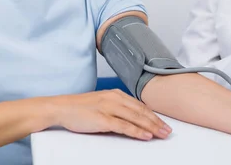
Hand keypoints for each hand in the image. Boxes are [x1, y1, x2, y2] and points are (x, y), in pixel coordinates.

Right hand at [50, 89, 171, 140]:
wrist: (61, 107)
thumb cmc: (80, 107)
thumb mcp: (102, 102)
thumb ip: (117, 107)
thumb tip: (132, 117)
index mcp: (116, 94)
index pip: (140, 105)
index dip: (153, 114)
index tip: (163, 122)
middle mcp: (115, 99)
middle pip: (141, 111)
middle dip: (157, 122)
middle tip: (168, 131)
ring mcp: (109, 108)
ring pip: (136, 118)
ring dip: (151, 127)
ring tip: (162, 134)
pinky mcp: (102, 119)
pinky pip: (124, 126)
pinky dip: (137, 131)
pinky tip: (146, 136)